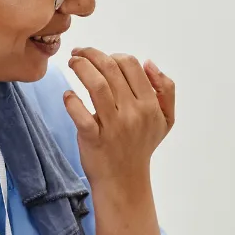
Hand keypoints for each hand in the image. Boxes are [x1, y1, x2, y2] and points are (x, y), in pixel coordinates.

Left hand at [62, 49, 173, 187]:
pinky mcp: (94, 139)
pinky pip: (80, 114)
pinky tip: (68, 95)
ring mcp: (113, 126)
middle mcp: (133, 113)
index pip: (131, 65)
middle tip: (79, 53)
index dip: (113, 55)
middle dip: (91, 54)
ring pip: (96, 85)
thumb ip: (166, 89)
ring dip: (81, 67)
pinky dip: (71, 100)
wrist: (124, 181)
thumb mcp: (165, 119)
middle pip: (111, 69)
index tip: (101, 58)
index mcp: (150, 105)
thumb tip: (150, 63)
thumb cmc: (141, 146)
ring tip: (73, 63)